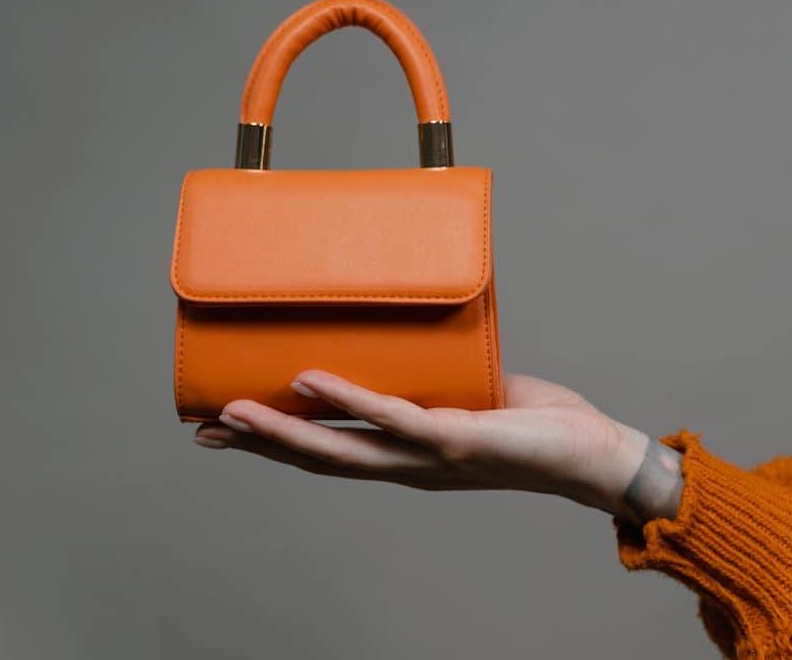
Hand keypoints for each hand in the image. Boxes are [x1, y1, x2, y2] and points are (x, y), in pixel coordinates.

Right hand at [192, 370, 681, 522]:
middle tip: (201, 430)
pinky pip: (392, 417)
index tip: (225, 427)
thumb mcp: (468, 395)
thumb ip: (432, 374)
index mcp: (406, 455)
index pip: (329, 451)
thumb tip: (409, 327)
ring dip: (282, 429)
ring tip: (230, 412)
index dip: (275, 443)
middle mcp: (408, 464)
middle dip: (258, 445)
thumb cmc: (534, 423)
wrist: (591, 453)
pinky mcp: (456, 440)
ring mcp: (428, 456)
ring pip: (340, 447)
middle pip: (318, 458)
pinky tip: (308, 379)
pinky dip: (348, 399)